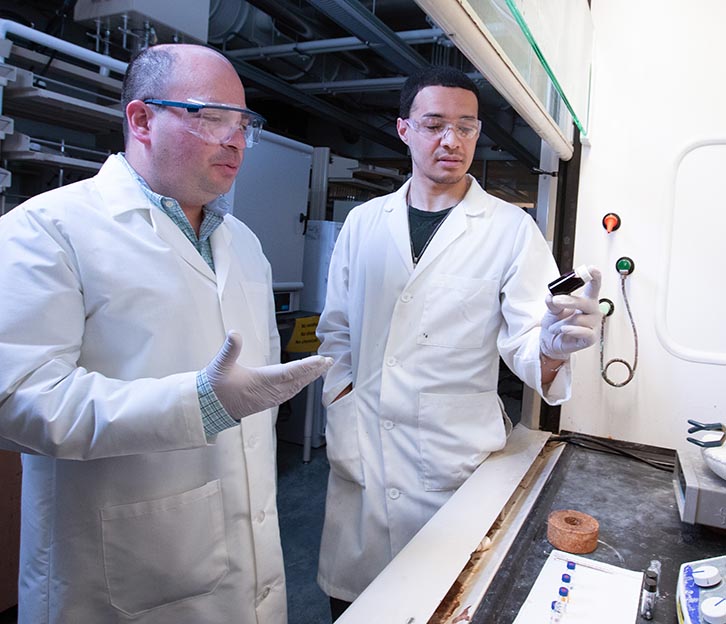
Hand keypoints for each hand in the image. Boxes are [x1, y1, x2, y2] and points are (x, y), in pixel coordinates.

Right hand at [205, 331, 332, 419]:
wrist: (208, 409)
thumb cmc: (214, 387)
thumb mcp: (220, 365)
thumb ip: (229, 349)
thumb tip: (234, 333)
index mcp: (259, 382)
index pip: (288, 373)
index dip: (306, 366)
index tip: (320, 360)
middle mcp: (267, 392)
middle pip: (297, 380)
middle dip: (314, 371)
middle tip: (329, 361)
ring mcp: (268, 399)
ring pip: (295, 388)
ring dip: (309, 378)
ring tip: (321, 368)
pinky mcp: (267, 402)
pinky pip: (289, 394)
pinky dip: (300, 386)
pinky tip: (304, 381)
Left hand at [540, 266, 601, 360]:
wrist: (550, 340)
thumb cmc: (555, 322)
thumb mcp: (552, 309)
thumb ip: (553, 302)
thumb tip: (551, 297)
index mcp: (585, 300)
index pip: (593, 287)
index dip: (594, 277)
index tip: (592, 269)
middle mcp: (591, 311)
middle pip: (587, 303)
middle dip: (570, 301)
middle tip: (556, 301)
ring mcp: (592, 324)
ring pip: (581, 319)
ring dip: (563, 322)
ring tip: (555, 326)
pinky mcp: (590, 338)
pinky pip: (585, 333)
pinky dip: (573, 330)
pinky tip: (564, 329)